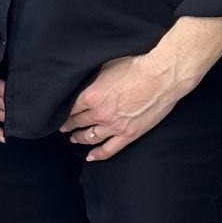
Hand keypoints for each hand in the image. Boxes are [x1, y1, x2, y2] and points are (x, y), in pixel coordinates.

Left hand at [59, 51, 181, 160]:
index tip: (58, 113)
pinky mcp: (129, 135)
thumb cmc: (138, 66)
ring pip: (90, 137)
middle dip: (68, 125)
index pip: (70, 108)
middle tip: (63, 127)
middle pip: (78, 122)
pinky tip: (90, 157)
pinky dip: (98, 155)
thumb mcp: (108, 65)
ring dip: (79, 138)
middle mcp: (100, 114)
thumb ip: (94, 77)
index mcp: (92, 95)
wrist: (163, 77)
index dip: (62, 111)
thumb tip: (85, 80)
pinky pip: (109, 150)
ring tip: (73, 139)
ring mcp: (114, 127)